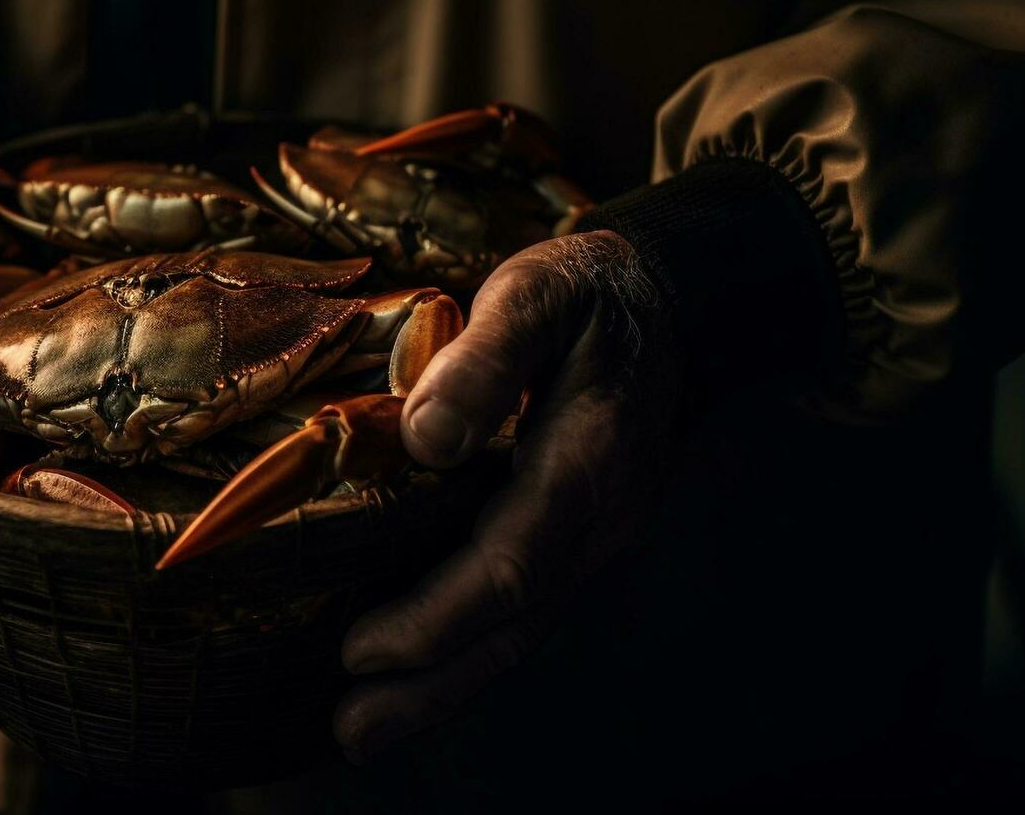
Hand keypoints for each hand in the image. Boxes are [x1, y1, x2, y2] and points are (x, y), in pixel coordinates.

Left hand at [334, 230, 678, 760]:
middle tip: (350, 731)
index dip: (437, 614)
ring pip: (522, 631)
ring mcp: (597, 538)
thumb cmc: (588, 293)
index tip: (361, 647)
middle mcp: (601, 519)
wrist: (674, 304)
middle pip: (515, 624)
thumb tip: (425, 438)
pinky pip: (525, 611)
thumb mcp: (540, 292)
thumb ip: (488, 358)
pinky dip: (469, 654)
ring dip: (445, 687)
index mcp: (588, 460)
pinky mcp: (580, 540)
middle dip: (431, 685)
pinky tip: (415, 677)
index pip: (512, 561)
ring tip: (364, 728)